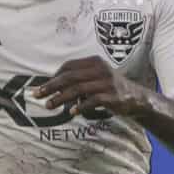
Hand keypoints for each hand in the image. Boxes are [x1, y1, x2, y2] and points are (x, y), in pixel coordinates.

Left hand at [32, 56, 151, 119]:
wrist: (136, 98)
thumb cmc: (107, 88)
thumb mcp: (93, 78)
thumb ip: (74, 80)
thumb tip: (47, 87)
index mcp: (94, 62)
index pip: (68, 66)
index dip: (53, 77)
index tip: (41, 88)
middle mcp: (101, 69)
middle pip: (70, 77)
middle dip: (51, 86)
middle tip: (37, 95)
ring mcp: (108, 82)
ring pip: (78, 89)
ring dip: (60, 98)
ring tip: (49, 105)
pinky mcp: (113, 96)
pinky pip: (93, 100)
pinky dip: (80, 106)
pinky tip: (71, 112)